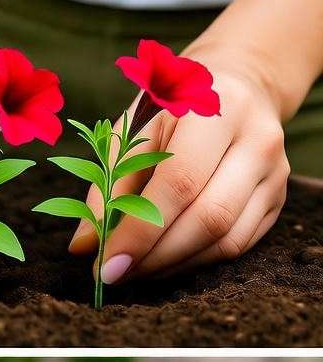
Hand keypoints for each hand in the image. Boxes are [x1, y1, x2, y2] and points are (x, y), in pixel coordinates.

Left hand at [69, 52, 289, 281]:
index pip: (179, 184)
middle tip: (114, 274)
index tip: (104, 265)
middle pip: (208, 218)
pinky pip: (238, 245)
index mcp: (217, 112)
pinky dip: (194, 262)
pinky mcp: (278, 199)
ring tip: (132, 270)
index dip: (140, 232)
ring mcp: (276, 173)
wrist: (238, 87)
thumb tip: (83, 247)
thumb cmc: (172, 110)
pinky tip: (162, 262)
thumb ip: (106, 186)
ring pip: (226, 239)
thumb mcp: (131, 131)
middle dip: (154, 257)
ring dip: (172, 265)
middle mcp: (258, 142)